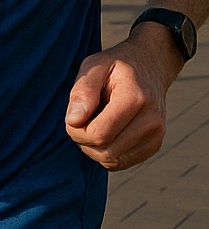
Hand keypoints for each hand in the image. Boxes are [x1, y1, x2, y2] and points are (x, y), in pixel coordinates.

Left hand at [66, 26, 182, 170]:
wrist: (149, 67)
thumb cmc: (116, 66)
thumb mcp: (94, 65)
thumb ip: (82, 90)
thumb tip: (73, 121)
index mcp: (135, 99)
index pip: (99, 134)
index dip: (76, 131)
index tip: (73, 116)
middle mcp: (151, 121)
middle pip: (105, 151)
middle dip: (83, 140)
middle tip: (80, 120)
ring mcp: (156, 136)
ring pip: (113, 161)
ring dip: (93, 149)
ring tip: (93, 124)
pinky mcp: (154, 146)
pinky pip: (122, 163)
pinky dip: (106, 153)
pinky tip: (104, 133)